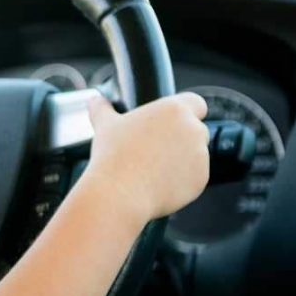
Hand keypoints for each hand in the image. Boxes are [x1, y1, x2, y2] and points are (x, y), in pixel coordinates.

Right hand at [83, 91, 210, 223]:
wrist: (118, 194)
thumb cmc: (112, 156)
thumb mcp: (104, 125)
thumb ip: (102, 108)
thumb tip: (95, 101)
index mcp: (175, 110)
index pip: (196, 103)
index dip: (186, 111)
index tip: (170, 122)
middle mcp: (193, 130)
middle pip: (195, 129)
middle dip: (180, 138)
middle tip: (153, 149)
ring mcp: (201, 156)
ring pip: (195, 154)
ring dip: (181, 159)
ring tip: (151, 168)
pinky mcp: (201, 180)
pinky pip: (194, 177)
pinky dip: (181, 180)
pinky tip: (157, 182)